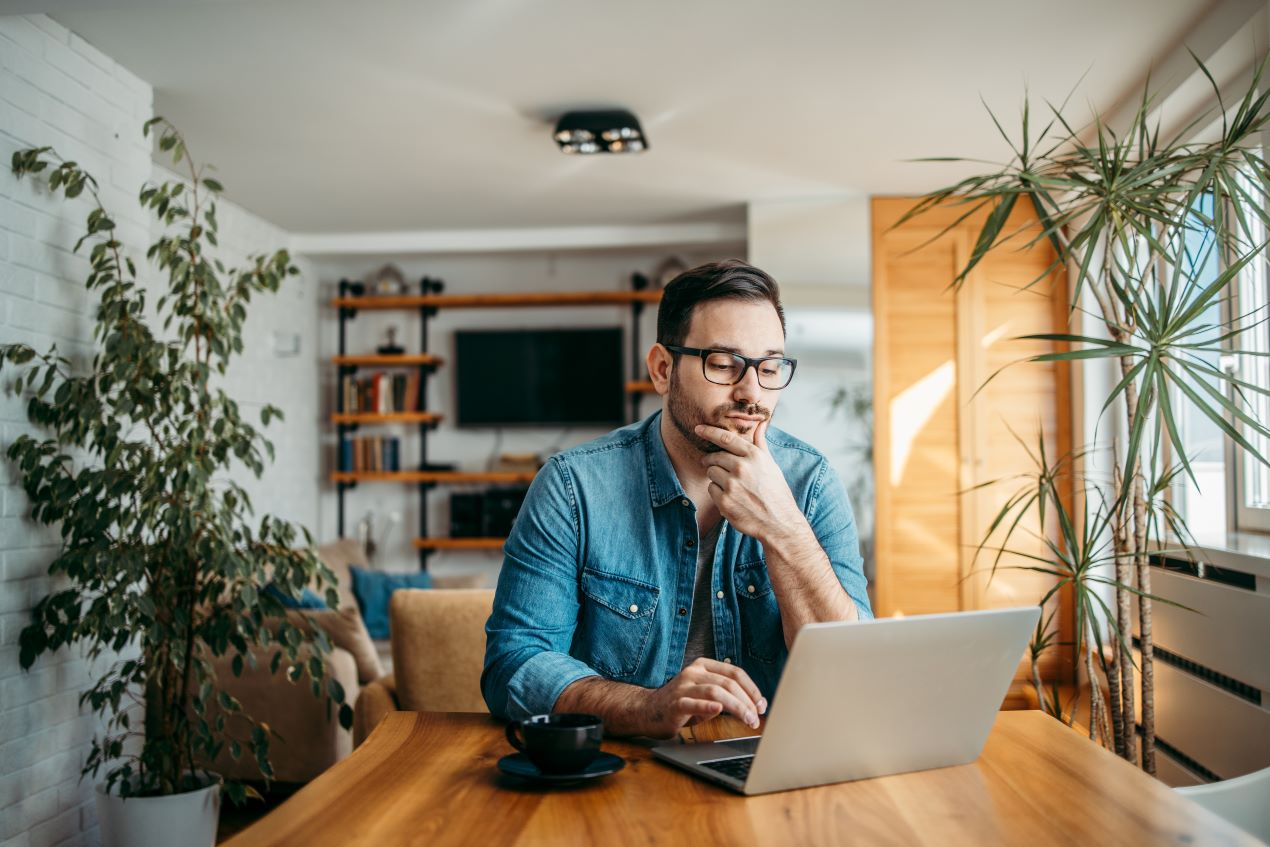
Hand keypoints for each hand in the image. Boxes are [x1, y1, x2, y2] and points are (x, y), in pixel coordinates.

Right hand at [641, 657, 767, 738]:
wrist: (647, 711)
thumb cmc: (680, 704)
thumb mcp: (705, 694)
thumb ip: (726, 695)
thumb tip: (754, 705)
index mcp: (703, 666)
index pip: (735, 673)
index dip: (752, 689)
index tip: (762, 704)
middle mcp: (693, 672)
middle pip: (728, 683)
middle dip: (747, 701)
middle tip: (756, 717)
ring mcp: (683, 687)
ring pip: (715, 692)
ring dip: (736, 707)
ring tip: (747, 720)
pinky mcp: (675, 703)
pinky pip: (693, 703)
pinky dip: (707, 707)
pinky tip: (718, 711)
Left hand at [695, 418, 801, 541]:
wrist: (779, 523)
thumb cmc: (776, 492)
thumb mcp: (771, 465)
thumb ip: (760, 443)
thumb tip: (760, 423)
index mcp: (754, 456)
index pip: (726, 438)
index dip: (709, 432)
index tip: (698, 429)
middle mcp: (742, 468)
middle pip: (715, 457)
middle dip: (712, 461)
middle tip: (714, 465)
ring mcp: (732, 485)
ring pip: (711, 473)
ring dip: (716, 478)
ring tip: (731, 486)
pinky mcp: (724, 501)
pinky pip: (711, 489)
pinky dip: (717, 492)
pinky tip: (731, 497)